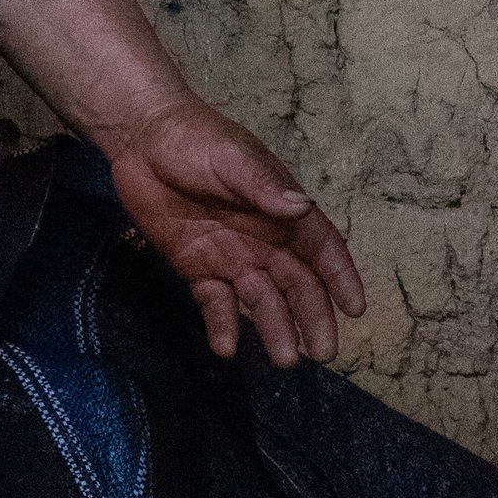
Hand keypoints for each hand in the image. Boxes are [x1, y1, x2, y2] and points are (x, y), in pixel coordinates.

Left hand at [105, 99, 364, 368]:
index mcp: (282, 212)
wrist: (141, 137)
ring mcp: (230, 257)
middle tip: (323, 353)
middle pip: (297, 285)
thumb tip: (300, 208)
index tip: (355, 309)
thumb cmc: (195, 139)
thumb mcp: (232, 157)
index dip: (340, 278)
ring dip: (274, 328)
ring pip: (260, 300)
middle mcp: (264, 240)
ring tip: (284, 360)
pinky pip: (214, 302)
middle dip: (313, 318)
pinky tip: (226, 348)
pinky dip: (222, 325)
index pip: (321, 249)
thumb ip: (262, 185)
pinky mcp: (196, 267)